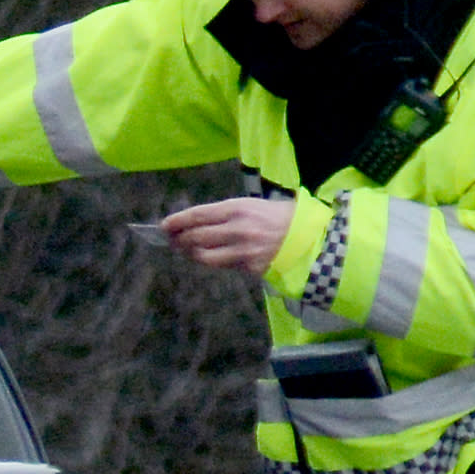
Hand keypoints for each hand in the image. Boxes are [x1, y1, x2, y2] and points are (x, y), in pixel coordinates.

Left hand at [155, 195, 296, 276]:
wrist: (309, 239)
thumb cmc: (281, 218)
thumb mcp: (254, 205)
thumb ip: (228, 214)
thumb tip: (199, 223)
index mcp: (238, 208)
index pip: (198, 215)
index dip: (177, 221)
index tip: (165, 225)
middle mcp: (237, 228)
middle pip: (196, 236)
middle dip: (179, 240)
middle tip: (173, 240)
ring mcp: (242, 250)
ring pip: (204, 256)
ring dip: (191, 254)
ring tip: (187, 251)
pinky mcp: (248, 267)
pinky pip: (222, 265)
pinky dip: (212, 261)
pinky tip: (208, 257)